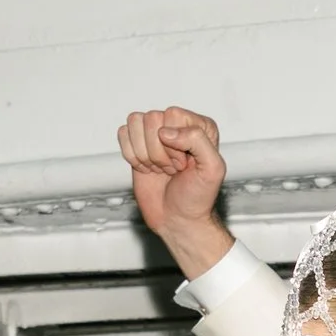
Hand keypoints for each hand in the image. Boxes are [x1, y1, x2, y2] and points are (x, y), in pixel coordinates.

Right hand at [118, 106, 234, 282]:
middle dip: (159, 151)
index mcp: (199, 126)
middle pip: (152, 119)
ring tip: (160, 168)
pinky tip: (147, 168)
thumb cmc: (198, 197)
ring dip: (145, 154)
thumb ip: (197, 140)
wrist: (178, 219)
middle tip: (171, 169)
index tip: (184, 165)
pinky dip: (132, 156)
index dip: (174, 143)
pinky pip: (123, 134)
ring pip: (135, 123)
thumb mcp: (213, 169)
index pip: (173, 115)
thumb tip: (165, 131)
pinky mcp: (138, 144)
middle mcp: (177, 125)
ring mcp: (155, 134)